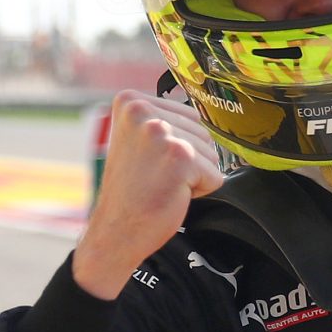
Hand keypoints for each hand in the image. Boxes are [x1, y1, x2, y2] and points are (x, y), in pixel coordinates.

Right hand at [73, 91, 222, 299]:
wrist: (116, 230)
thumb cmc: (131, 192)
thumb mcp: (138, 140)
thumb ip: (163, 121)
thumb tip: (203, 116)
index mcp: (131, 101)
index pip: (188, 116)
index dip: (177, 145)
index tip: (148, 162)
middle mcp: (143, 111)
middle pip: (202, 132)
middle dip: (188, 161)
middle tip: (155, 176)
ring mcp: (162, 132)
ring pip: (211, 153)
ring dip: (194, 175)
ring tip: (161, 184)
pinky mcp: (180, 156)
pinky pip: (215, 175)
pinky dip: (200, 191)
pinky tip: (170, 194)